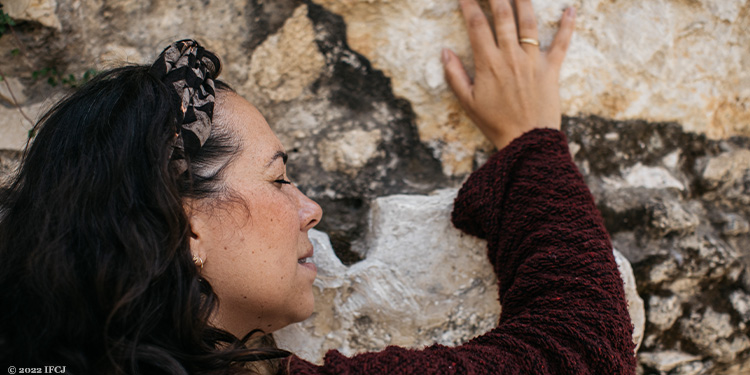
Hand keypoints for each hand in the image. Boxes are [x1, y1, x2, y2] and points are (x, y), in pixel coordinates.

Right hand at [442, 0, 575, 149]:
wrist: (527, 141)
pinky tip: (570, 9)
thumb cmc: (495, 123)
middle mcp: (511, 56)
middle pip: (503, 15)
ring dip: (523, 0)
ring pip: (529, 22)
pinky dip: (567, 25)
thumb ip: (454, 75)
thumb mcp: (468, 102)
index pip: (476, 25)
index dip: (469, 5)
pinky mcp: (551, 69)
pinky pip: (562, 43)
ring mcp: (533, 60)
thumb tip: (445, 51)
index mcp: (488, 63)